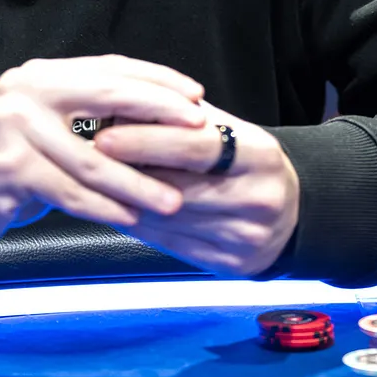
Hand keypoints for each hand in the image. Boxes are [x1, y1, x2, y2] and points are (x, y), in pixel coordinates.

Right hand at [0, 55, 207, 252]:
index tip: (196, 95)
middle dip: (160, 113)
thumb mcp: (42, 124)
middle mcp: (27, 91)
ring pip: (93, 158)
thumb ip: (84, 114)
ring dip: (138, 182)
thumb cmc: (4, 162)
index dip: (157, 80)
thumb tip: (156, 118)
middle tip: (200, 130)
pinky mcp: (6, 167)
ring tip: (174, 198)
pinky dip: (103, 207)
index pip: (110, 68)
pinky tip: (130, 217)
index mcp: (42, 75)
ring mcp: (14, 127)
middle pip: (108, 96)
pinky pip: (68, 191)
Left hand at [93, 103, 299, 276]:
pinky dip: (138, 226)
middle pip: (179, 187)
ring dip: (124, 201)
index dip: (148, 141)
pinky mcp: (231, 266)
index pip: (196, 145)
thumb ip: (183, 119)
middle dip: (126, 174)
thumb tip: (123, 109)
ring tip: (90, 183)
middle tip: (83, 160)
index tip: (105, 135)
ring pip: (168, 220)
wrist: (293, 214)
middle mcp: (258, 198)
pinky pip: (171, 246)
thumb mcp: (230, 130)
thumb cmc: (246, 163)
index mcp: (260, 154)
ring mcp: (246, 237)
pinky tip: (115, 210)